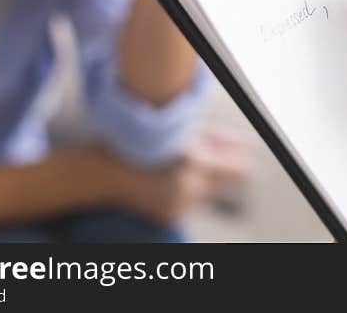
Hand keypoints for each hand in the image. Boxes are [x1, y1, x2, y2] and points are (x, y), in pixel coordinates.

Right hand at [95, 132, 251, 224]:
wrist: (101, 173)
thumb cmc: (137, 142)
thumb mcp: (178, 131)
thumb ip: (215, 138)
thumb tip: (244, 145)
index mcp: (193, 161)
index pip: (239, 167)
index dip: (242, 155)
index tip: (246, 149)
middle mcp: (189, 186)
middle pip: (230, 180)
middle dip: (226, 165)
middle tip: (214, 153)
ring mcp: (180, 205)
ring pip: (211, 190)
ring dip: (206, 176)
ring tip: (182, 162)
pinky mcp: (171, 216)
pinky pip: (193, 200)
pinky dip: (188, 188)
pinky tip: (169, 177)